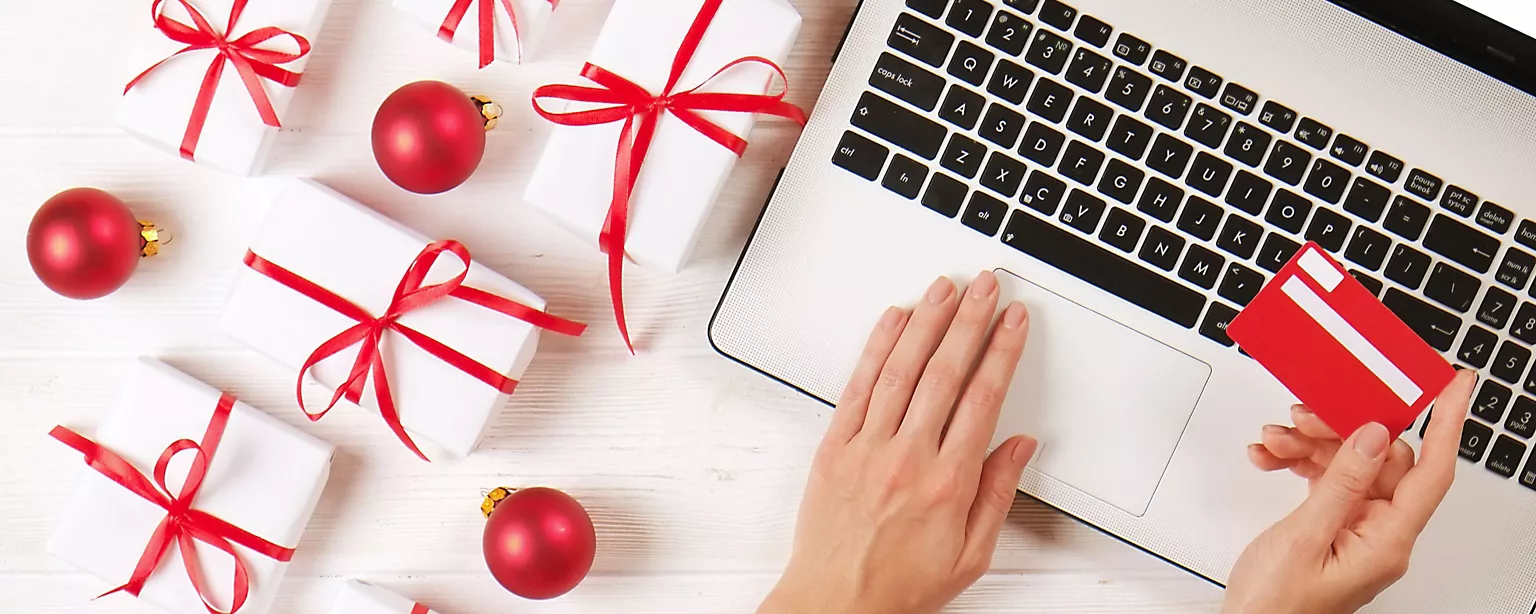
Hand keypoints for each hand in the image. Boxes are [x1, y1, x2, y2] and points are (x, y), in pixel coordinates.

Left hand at [758, 272, 1037, 613]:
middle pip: (944, 371)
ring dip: (926, 321)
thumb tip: (1019, 446)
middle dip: (970, 320)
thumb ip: (998, 494)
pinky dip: (876, 347)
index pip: (983, 398)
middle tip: (987, 287)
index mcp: (948, 482)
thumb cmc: (899, 585)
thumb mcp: (971, 554)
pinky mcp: (835, 446)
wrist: (835, 604)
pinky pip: (858, 385)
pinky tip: (893, 320)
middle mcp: (906, 457)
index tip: (1014, 322)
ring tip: (945, 288)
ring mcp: (867, 447)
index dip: (1002, 351)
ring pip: (901, 368)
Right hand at [1224, 370, 1475, 613]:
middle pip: (1379, 459)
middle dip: (1338, 429)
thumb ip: (1342, 484)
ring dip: (1309, 444)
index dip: (1448, 423)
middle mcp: (1379, 533)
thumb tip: (1374, 438)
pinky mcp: (1333, 525)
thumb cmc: (1274, 605)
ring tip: (1275, 443)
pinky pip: (1326, 479)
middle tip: (1304, 416)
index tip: (1454, 384)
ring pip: (1348, 463)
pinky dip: (1298, 462)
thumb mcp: (1304, 538)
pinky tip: (1271, 458)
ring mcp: (1356, 528)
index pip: (1432, 472)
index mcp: (1386, 541)